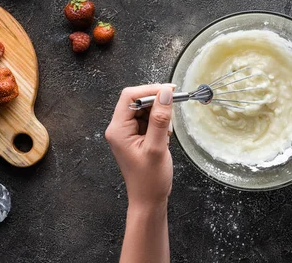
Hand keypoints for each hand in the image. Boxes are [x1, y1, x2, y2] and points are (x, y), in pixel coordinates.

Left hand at [105, 84, 174, 207]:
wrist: (148, 200)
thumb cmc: (149, 180)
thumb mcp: (157, 148)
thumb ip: (161, 119)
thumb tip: (165, 94)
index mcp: (118, 129)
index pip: (130, 96)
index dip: (150, 90)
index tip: (169, 91)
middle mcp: (119, 128)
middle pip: (137, 100)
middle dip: (156, 102)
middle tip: (173, 107)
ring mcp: (128, 132)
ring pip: (144, 109)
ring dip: (159, 114)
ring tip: (167, 132)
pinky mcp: (136, 136)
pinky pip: (148, 120)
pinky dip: (160, 122)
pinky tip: (165, 136)